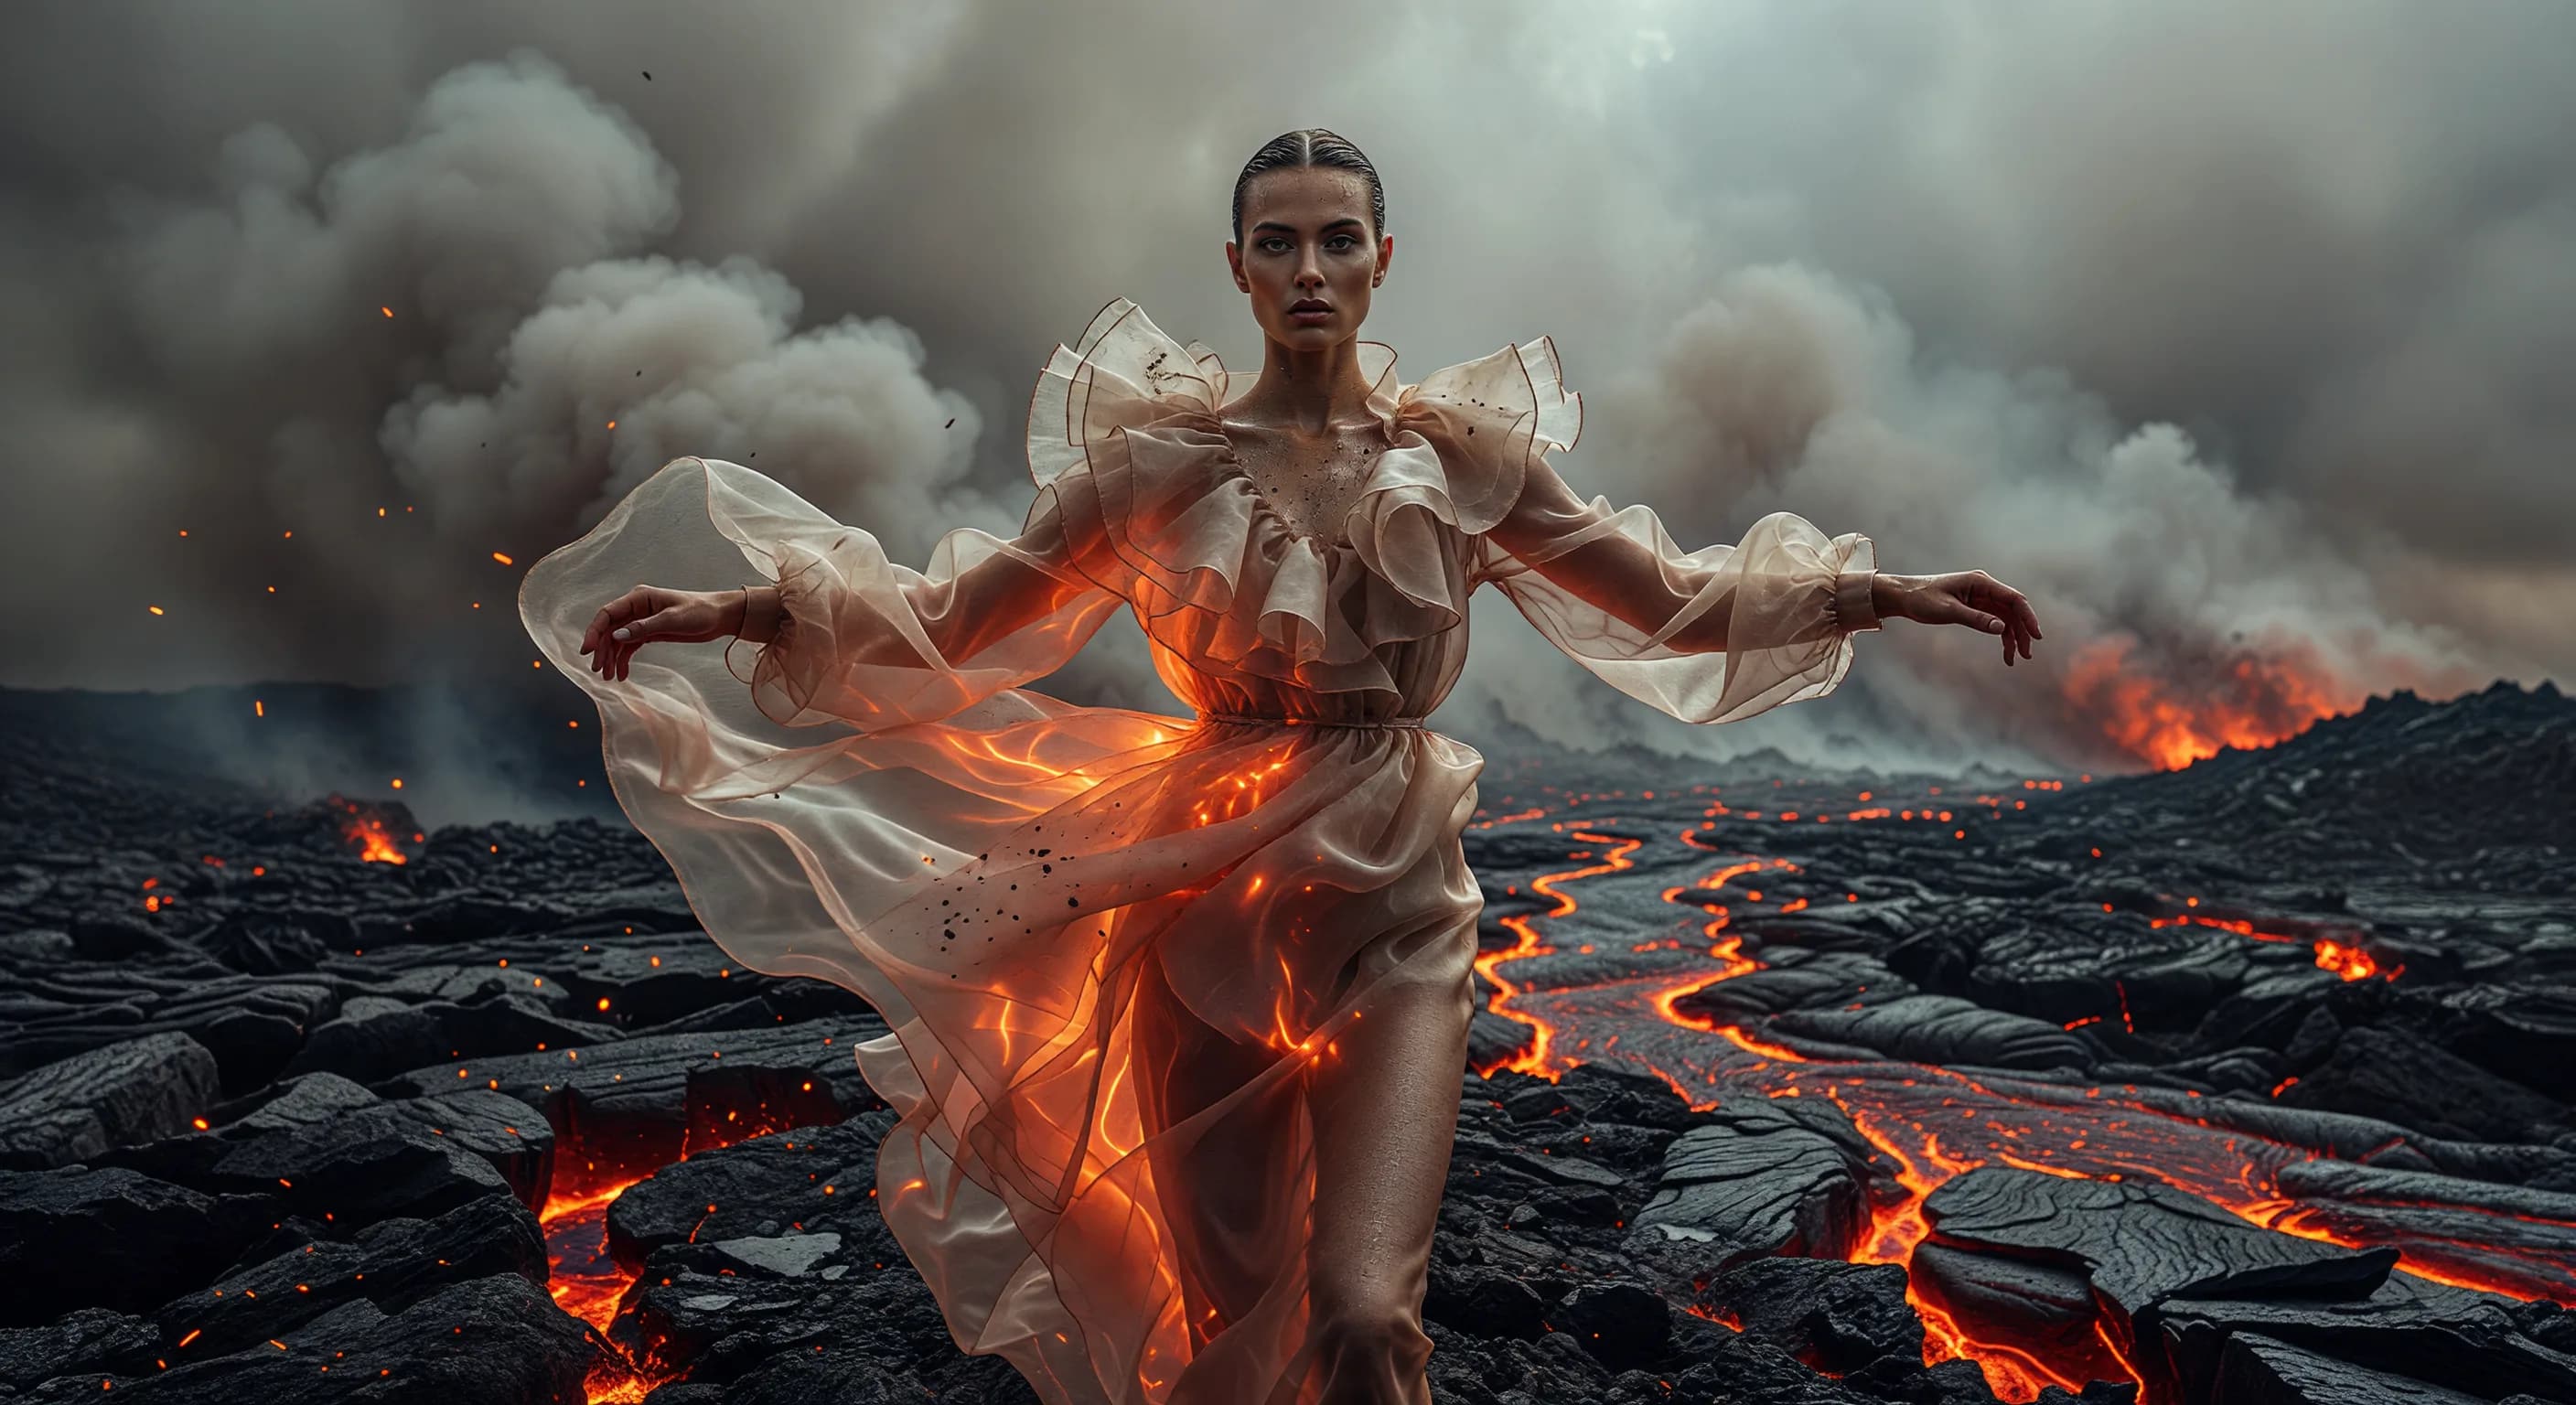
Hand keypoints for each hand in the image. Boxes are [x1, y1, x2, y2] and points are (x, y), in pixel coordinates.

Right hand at [579, 586, 739, 680]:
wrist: (721, 617)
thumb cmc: (700, 612)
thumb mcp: (673, 620)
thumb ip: (644, 627)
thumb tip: (618, 635)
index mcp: (639, 598)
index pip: (608, 614)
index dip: (594, 631)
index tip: (587, 651)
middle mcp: (636, 608)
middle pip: (609, 629)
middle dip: (602, 650)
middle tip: (598, 670)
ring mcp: (641, 621)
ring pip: (618, 640)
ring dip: (611, 657)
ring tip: (608, 677)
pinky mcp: (649, 632)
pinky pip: (629, 646)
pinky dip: (623, 660)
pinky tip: (621, 675)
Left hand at [1876, 570, 2041, 666]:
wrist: (1903, 597)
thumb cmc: (1922, 599)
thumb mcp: (1947, 611)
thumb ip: (1975, 619)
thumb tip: (2001, 628)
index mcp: (1980, 582)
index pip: (2014, 598)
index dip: (2028, 616)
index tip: (2036, 635)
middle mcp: (1985, 588)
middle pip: (2013, 610)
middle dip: (2022, 632)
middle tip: (2026, 655)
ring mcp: (1981, 598)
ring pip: (2006, 618)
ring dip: (2014, 637)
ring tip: (2015, 659)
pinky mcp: (1975, 607)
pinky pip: (1995, 622)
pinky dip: (2001, 636)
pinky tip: (2005, 653)